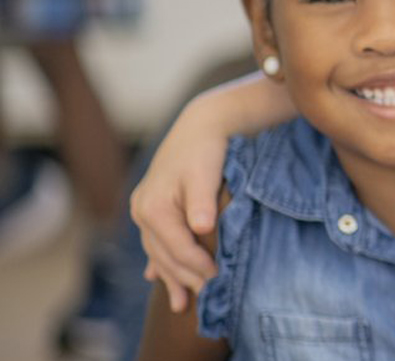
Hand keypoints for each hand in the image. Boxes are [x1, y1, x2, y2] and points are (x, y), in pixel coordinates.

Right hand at [130, 103, 230, 312]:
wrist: (201, 125)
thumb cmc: (206, 150)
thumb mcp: (206, 173)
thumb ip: (203, 202)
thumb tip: (201, 227)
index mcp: (153, 207)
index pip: (176, 247)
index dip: (197, 266)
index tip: (218, 280)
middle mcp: (142, 211)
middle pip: (164, 254)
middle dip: (185, 278)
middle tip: (208, 297)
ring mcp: (143, 210)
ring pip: (157, 252)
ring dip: (169, 277)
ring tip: (182, 303)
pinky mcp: (150, 208)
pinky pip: (154, 242)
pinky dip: (159, 262)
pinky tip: (157, 278)